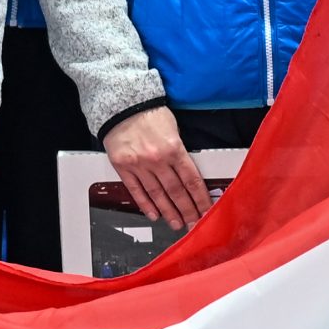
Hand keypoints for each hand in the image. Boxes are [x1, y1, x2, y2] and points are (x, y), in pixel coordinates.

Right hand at [103, 107, 212, 230]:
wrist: (122, 104)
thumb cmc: (149, 113)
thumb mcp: (173, 129)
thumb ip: (180, 152)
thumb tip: (189, 174)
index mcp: (173, 149)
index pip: (191, 180)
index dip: (200, 199)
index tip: (206, 211)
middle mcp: (157, 159)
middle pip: (176, 192)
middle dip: (187, 211)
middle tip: (194, 224)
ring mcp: (139, 165)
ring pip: (157, 195)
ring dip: (168, 212)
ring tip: (176, 224)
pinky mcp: (123, 167)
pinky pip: (136, 190)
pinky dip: (146, 204)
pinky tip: (154, 214)